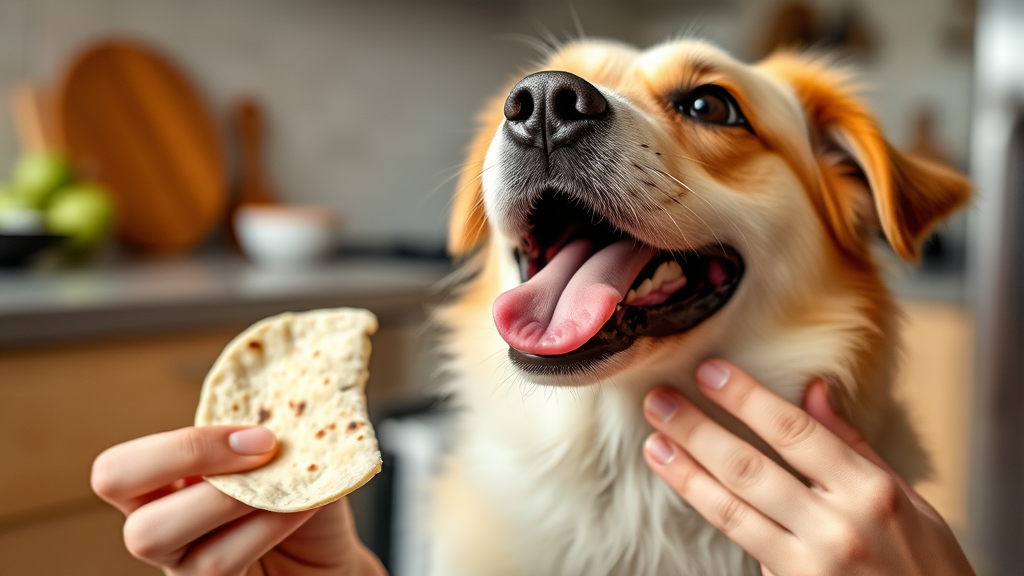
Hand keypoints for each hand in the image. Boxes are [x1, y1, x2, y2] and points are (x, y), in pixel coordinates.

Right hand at [91, 426, 386, 575]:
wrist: (329, 564)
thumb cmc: (304, 507)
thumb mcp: (286, 460)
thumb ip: (273, 430)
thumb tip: (287, 398)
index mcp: (166, 488)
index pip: (117, 466)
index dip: (177, 442)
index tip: (253, 431)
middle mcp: (161, 528)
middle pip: (116, 484)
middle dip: (189, 452)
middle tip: (263, 448)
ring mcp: (180, 566)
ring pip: (159, 533)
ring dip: (231, 496)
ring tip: (286, 483)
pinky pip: (218, 561)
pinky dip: (267, 525)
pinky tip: (304, 508)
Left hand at [641, 360, 974, 575]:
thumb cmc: (926, 566)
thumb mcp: (908, 498)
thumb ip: (852, 445)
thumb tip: (812, 389)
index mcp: (871, 490)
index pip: (793, 431)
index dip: (745, 398)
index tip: (709, 372)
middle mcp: (838, 527)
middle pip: (748, 467)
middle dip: (696, 430)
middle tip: (659, 402)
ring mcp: (811, 565)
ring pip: (731, 510)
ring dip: (686, 474)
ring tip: (654, 445)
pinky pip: (745, 546)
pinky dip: (714, 514)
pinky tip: (686, 488)